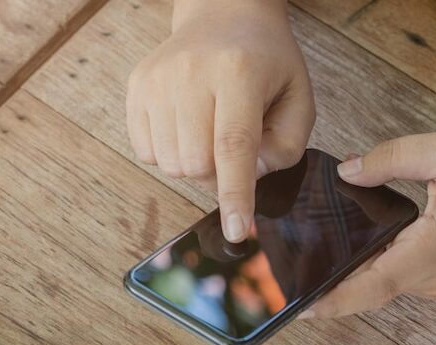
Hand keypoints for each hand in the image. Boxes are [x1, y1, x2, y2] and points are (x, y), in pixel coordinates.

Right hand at [126, 0, 314, 241]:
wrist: (224, 13)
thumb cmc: (267, 61)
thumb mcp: (297, 98)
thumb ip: (285, 146)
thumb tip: (248, 178)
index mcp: (238, 72)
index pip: (233, 146)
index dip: (235, 195)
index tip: (237, 231)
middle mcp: (190, 73)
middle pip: (196, 164)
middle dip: (218, 174)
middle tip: (233, 148)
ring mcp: (157, 79)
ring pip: (169, 164)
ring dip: (194, 164)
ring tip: (210, 131)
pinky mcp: (137, 86)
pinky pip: (146, 151)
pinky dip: (169, 152)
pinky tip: (187, 125)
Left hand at [302, 130, 435, 318]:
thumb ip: (394, 158)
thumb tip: (348, 171)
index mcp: (431, 250)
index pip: (372, 284)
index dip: (332, 299)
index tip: (298, 307)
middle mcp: (428, 277)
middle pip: (365, 288)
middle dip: (323, 285)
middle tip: (280, 273)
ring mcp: (433, 283)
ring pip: (378, 283)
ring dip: (342, 276)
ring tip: (300, 259)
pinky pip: (393, 276)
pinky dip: (366, 267)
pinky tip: (342, 248)